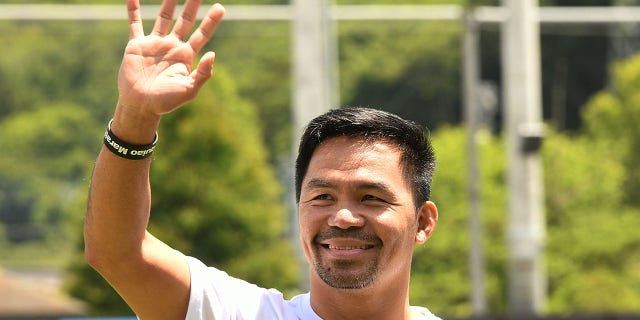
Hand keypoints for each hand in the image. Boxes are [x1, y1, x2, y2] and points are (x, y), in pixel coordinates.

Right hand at [117, 0, 224, 117]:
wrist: (141, 106)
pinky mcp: (137, 45)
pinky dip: (134, 10)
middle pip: (185, 20)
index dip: (211, 21)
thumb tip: (213, 54)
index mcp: (186, 56)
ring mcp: (155, 44)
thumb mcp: (189, 90)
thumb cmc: (166, 102)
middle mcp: (172, 46)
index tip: (220, 7)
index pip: (201, 34)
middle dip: (192, 5)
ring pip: (163, 17)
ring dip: (169, 2)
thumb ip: (202, 74)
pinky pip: (135, 23)